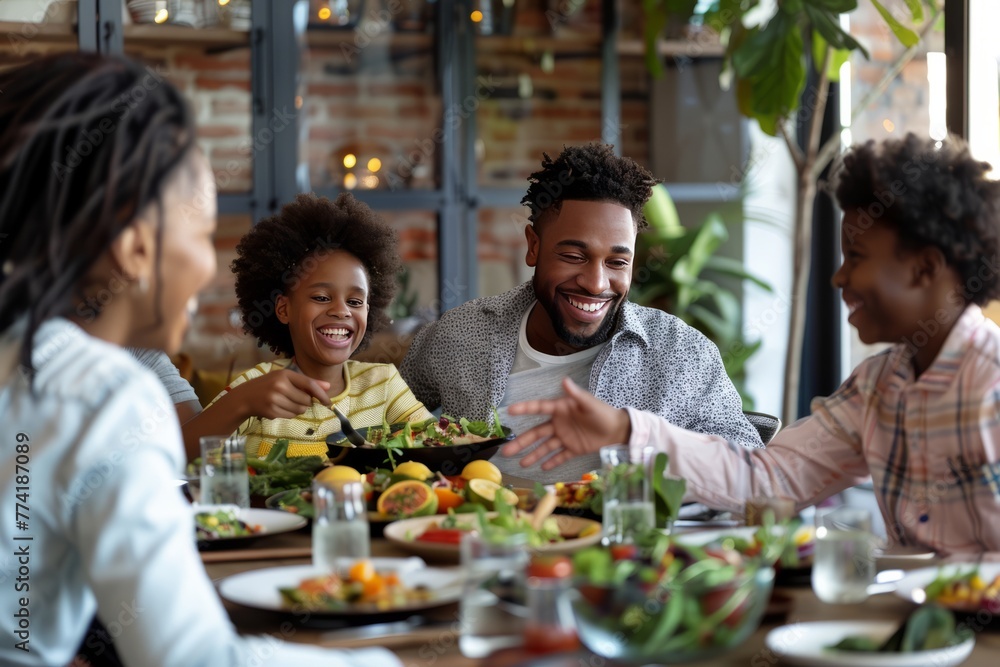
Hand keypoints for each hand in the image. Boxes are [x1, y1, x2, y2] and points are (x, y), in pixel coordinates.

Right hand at [235, 370, 329, 419]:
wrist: (244, 397)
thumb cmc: (268, 385)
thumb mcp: (285, 379)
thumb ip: (307, 382)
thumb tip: (328, 387)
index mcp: (285, 374)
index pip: (309, 384)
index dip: (321, 394)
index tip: (328, 401)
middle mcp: (280, 386)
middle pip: (306, 400)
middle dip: (306, 402)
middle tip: (295, 399)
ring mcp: (275, 399)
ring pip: (300, 410)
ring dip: (298, 409)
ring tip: (287, 403)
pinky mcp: (272, 412)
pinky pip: (291, 416)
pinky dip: (290, 414)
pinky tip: (280, 408)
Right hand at [501, 378, 631, 469]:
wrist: (618, 429)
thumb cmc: (603, 412)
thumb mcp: (589, 403)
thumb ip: (576, 394)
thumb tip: (565, 380)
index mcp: (561, 409)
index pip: (539, 408)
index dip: (525, 409)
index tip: (510, 411)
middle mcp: (559, 424)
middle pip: (537, 433)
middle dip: (522, 442)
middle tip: (506, 450)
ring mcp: (565, 437)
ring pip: (545, 447)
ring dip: (533, 455)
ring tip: (520, 463)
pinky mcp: (573, 449)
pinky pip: (560, 456)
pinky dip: (551, 462)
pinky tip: (541, 468)